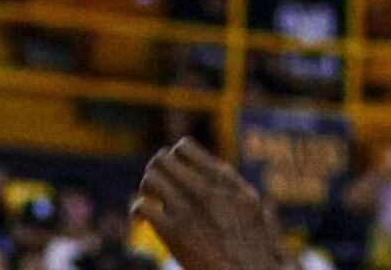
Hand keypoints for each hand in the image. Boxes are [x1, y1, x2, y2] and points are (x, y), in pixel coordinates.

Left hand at [132, 139, 286, 269]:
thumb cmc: (252, 242)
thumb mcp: (249, 202)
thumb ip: (228, 184)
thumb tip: (212, 173)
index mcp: (224, 179)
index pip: (183, 148)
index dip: (172, 158)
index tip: (173, 174)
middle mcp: (205, 189)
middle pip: (161, 160)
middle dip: (155, 172)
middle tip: (157, 189)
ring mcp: (188, 210)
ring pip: (150, 178)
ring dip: (145, 189)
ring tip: (150, 203)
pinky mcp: (173, 234)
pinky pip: (142, 206)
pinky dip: (138, 212)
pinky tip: (143, 221)